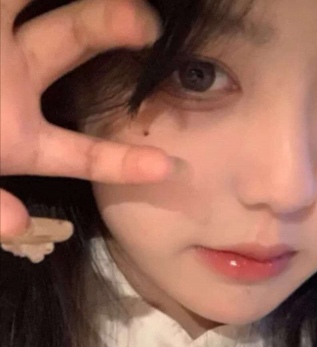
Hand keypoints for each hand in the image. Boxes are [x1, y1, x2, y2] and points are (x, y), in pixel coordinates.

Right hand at [0, 0, 171, 238]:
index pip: (84, 154)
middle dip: (109, 24)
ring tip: (131, 3)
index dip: (124, 162)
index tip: (169, 169)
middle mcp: (14, 80)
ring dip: (84, 1)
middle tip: (148, 23)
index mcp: (20, 140)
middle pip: (72, 41)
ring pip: (45, 9)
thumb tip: (15, 224)